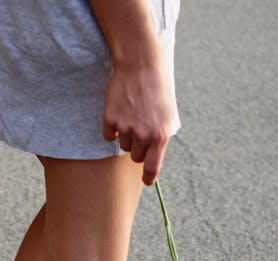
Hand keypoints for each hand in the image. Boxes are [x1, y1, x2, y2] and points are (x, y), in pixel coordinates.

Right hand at [102, 59, 175, 185]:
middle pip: (136, 157)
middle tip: (140, 128)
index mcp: (161, 136)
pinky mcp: (110, 120)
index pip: (152, 168)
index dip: (148, 178)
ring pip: (123, 146)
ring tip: (132, 114)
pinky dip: (112, 127)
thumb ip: (160, 136)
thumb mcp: (167, 114)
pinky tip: (120, 111)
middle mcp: (143, 136)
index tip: (146, 181)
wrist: (140, 63)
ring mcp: (126, 129)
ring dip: (126, 135)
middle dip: (138, 148)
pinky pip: (109, 135)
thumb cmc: (158, 88)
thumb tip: (153, 156)